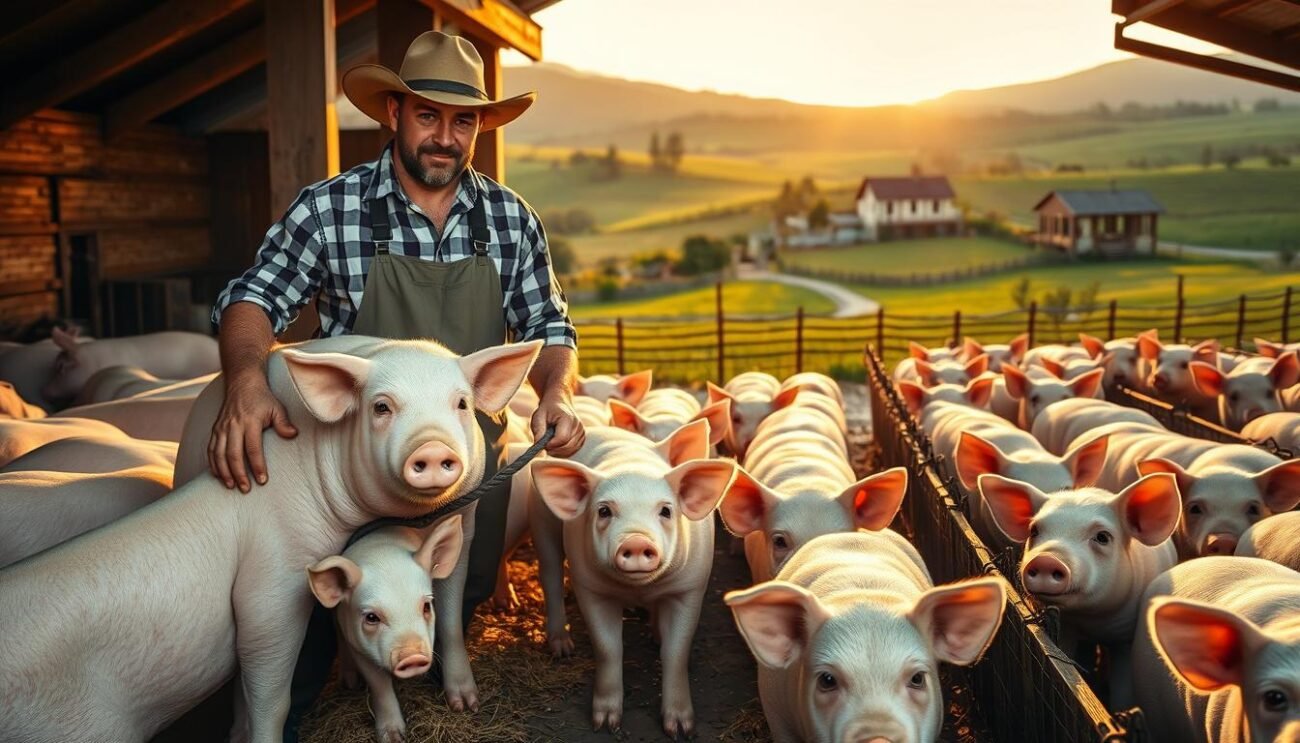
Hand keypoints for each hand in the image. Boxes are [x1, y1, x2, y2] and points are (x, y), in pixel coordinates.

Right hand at [208, 373, 297, 491]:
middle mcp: (233, 426)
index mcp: (250, 421)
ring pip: (218, 454)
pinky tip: (218, 475)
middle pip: (233, 455)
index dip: (257, 466)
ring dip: (224, 472)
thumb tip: (293, 435)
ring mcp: (221, 428)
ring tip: (231, 486)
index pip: (253, 449)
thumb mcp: (277, 408)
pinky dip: (213, 464)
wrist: (242, 383)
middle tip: (246, 489)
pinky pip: (210, 450)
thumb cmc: (263, 399)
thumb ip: (283, 423)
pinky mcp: (214, 429)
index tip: (262, 480)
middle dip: (239, 474)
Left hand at [530, 391, 584, 457]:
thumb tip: (538, 447)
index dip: (550, 444)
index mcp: (568, 418)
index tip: (542, 442)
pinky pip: (572, 451)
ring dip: (557, 451)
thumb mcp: (538, 417)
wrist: (558, 404)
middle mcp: (578, 426)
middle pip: (567, 446)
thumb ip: (538, 431)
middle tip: (544, 444)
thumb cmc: (547, 410)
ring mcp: (582, 433)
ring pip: (569, 451)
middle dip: (553, 449)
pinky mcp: (582, 439)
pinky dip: (562, 452)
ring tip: (549, 442)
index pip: (562, 438)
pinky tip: (556, 445)